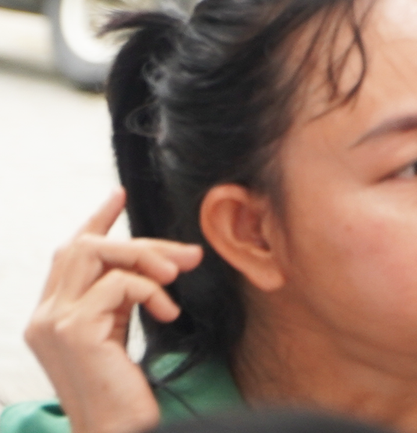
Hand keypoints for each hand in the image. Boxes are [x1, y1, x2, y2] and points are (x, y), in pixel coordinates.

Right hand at [25, 190, 201, 432]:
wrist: (116, 432)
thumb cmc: (122, 389)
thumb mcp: (118, 330)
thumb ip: (122, 295)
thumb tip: (166, 256)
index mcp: (50, 316)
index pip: (67, 254)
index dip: (95, 220)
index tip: (120, 195)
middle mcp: (42, 317)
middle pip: (83, 246)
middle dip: (139, 242)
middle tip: (186, 255)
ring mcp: (52, 324)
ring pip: (96, 253)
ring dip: (146, 257)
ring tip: (177, 278)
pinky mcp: (73, 331)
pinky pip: (118, 284)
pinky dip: (151, 291)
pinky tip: (168, 316)